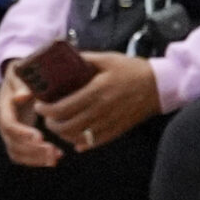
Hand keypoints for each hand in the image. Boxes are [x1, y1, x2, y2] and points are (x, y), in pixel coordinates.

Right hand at [0, 66, 61, 167]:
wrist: (19, 79)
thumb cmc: (22, 75)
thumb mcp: (20, 74)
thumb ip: (22, 85)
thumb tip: (21, 96)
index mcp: (4, 107)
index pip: (9, 125)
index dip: (23, 133)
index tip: (40, 137)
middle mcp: (4, 122)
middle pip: (13, 143)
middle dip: (33, 150)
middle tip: (54, 152)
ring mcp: (10, 132)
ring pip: (17, 153)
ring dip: (36, 158)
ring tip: (57, 157)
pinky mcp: (18, 138)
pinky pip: (23, 155)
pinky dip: (37, 160)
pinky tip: (56, 157)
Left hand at [34, 51, 160, 153]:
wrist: (160, 85)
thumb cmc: (132, 70)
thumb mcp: (106, 59)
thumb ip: (83, 59)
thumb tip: (62, 57)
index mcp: (97, 91)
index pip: (64, 107)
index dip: (46, 110)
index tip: (39, 106)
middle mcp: (102, 109)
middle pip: (68, 126)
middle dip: (51, 124)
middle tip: (46, 118)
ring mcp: (111, 122)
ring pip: (80, 137)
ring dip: (64, 134)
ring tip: (58, 126)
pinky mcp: (119, 130)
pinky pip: (96, 142)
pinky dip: (82, 143)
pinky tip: (75, 140)